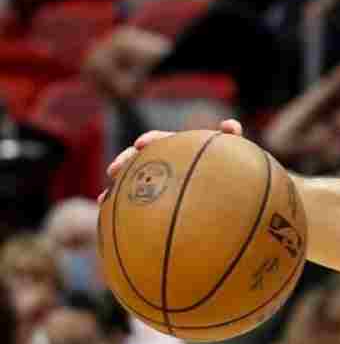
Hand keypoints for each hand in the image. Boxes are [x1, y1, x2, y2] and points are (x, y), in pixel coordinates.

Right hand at [102, 119, 243, 202]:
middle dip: (124, 161)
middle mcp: (160, 162)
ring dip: (115, 189)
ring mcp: (154, 181)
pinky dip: (120, 209)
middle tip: (113, 170)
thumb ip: (231, 138)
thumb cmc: (227, 168)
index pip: (158, 140)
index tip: (141, 144)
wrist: (223, 192)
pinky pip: (133, 204)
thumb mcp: (230, 154)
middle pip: (136, 158)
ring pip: (130, 182)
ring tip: (103, 199)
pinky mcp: (151, 200)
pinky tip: (112, 219)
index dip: (149, 140)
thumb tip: (229, 124)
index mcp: (175, 148)